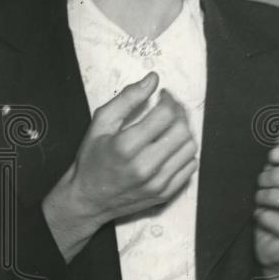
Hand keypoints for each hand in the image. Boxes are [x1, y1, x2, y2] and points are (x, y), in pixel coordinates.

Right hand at [42, 72, 198, 260]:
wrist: (88, 200)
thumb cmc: (92, 159)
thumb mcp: (101, 123)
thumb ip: (127, 98)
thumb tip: (153, 79)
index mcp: (126, 147)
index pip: (165, 115)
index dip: (169, 99)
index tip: (164, 95)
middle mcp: (145, 167)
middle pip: (182, 131)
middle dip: (180, 113)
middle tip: (170, 108)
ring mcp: (157, 183)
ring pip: (190, 148)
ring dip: (185, 131)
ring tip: (171, 126)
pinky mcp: (166, 193)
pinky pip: (190, 166)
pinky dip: (185, 152)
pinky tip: (171, 147)